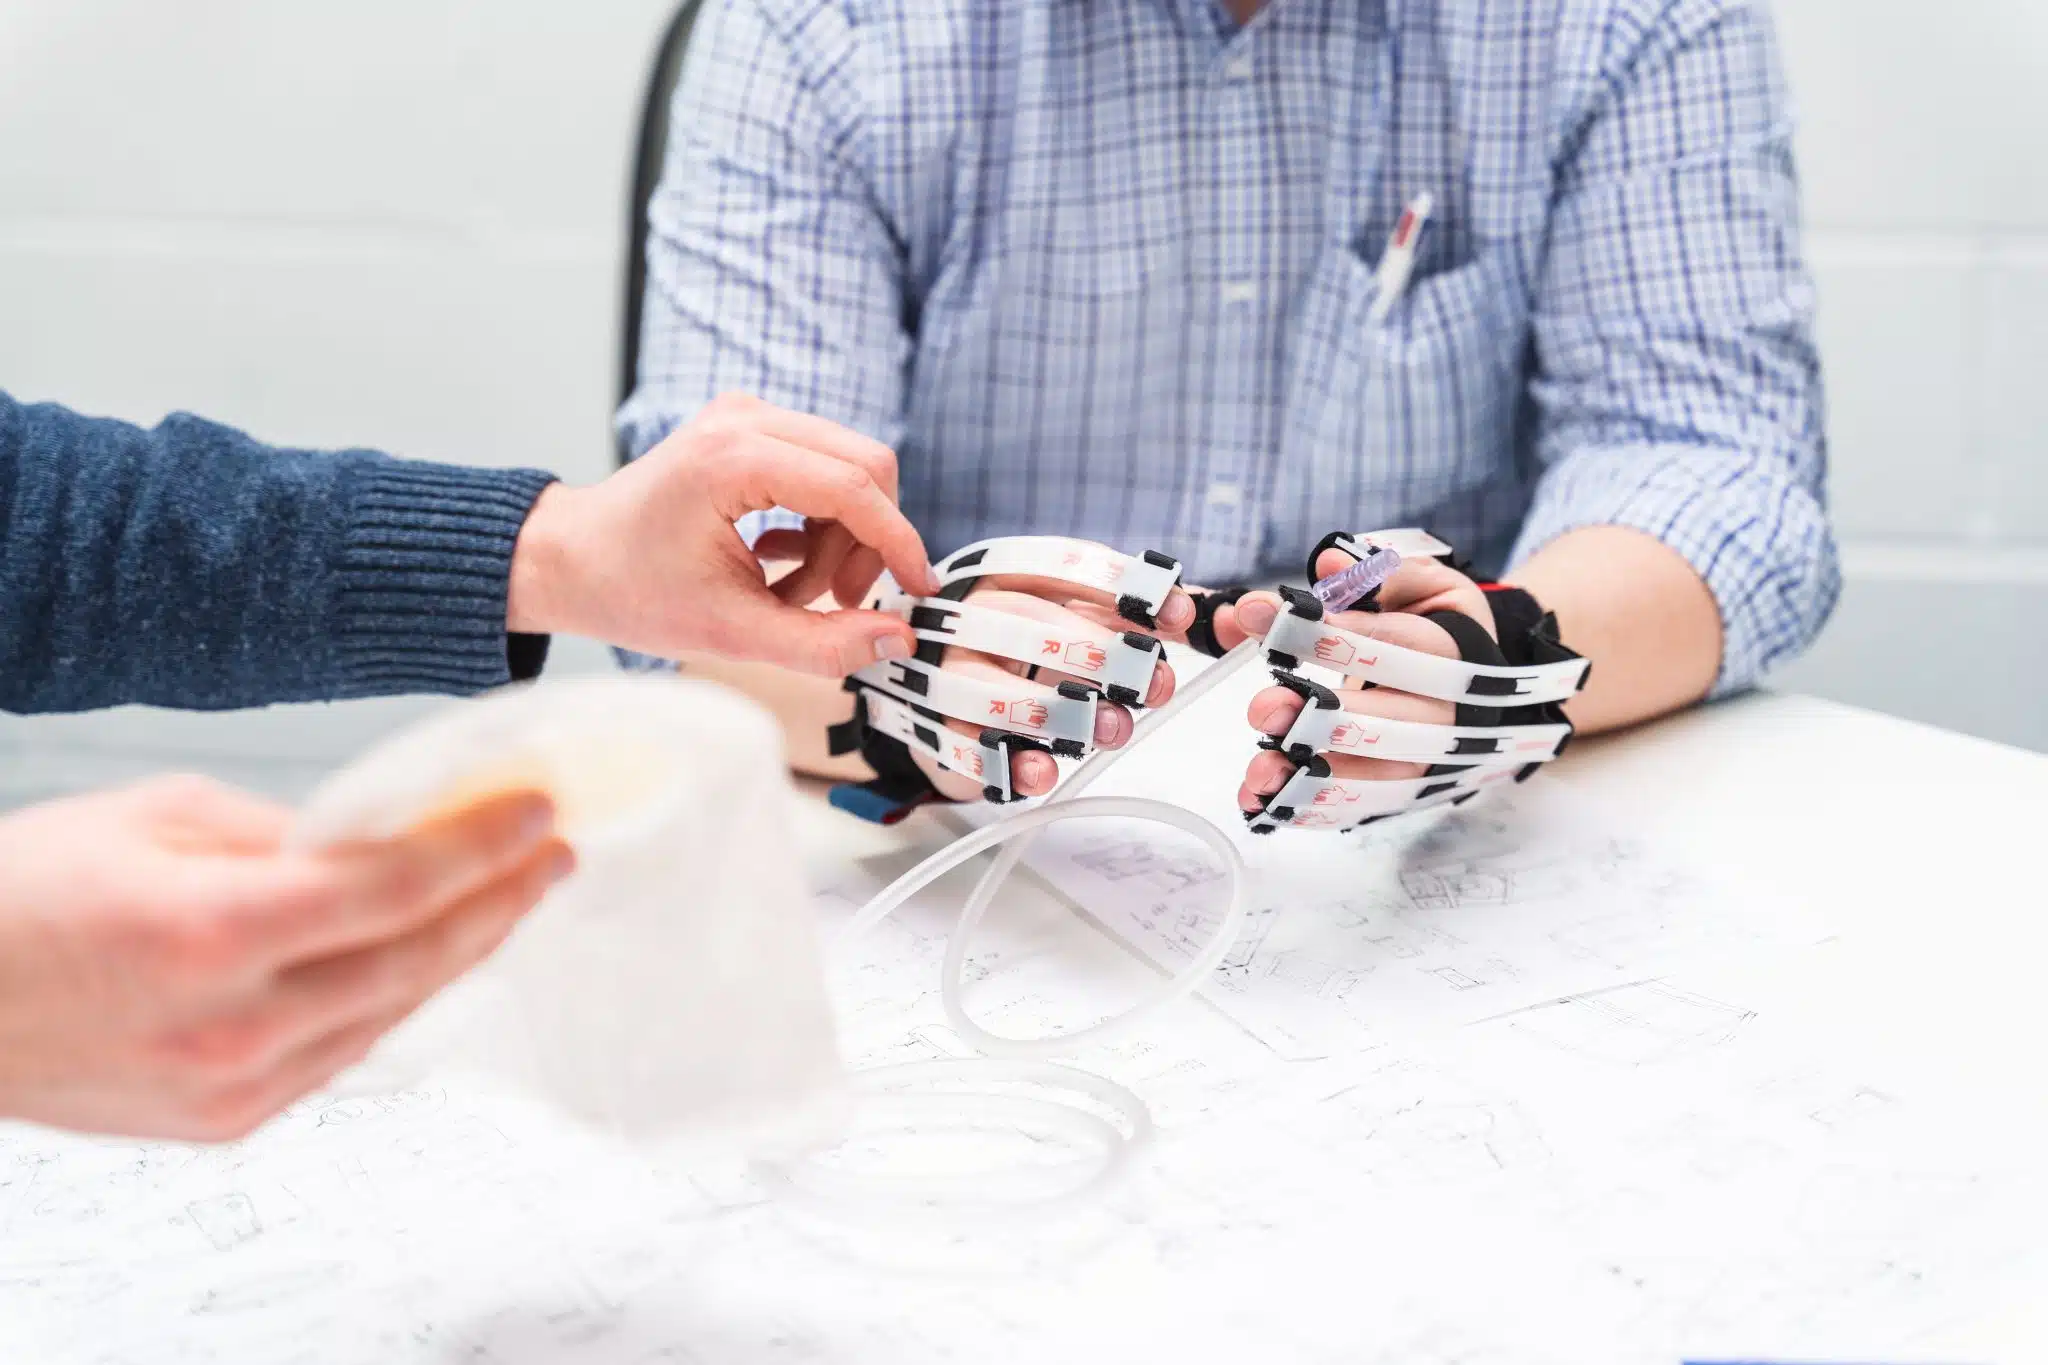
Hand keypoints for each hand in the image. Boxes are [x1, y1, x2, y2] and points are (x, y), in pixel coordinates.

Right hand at [0, 775, 571, 1141]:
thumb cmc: (20, 896)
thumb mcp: (152, 815)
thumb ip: (283, 830)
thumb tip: (383, 832)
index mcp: (213, 929)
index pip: (396, 886)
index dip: (481, 848)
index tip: (536, 815)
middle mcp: (233, 1022)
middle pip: (417, 959)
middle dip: (500, 901)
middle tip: (553, 856)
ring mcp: (232, 1084)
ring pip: (392, 1013)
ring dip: (462, 953)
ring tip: (508, 899)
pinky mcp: (225, 1120)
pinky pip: (343, 1053)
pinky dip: (395, 1000)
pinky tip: (429, 957)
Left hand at [507, 393, 940, 677]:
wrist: (569, 560)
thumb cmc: (630, 591)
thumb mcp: (730, 633)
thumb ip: (822, 642)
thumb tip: (897, 640)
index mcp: (731, 459)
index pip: (854, 488)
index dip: (898, 543)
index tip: (920, 591)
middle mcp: (744, 419)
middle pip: (865, 466)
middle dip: (867, 543)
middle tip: (838, 603)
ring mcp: (746, 415)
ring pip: (848, 469)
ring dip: (839, 539)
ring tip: (792, 592)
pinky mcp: (749, 428)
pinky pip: (821, 469)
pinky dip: (818, 523)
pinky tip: (778, 564)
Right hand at [910, 552, 1198, 801]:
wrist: (931, 684)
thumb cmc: (1017, 648)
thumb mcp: (1067, 614)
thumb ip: (1127, 611)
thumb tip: (1197, 609)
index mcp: (1002, 573)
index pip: (1060, 565)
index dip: (1122, 586)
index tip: (1176, 615)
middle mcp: (964, 614)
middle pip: (1027, 623)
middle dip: (1098, 653)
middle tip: (1151, 683)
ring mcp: (940, 671)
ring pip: (988, 688)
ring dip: (1056, 713)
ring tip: (1112, 729)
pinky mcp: (930, 728)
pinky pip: (962, 746)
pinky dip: (1004, 763)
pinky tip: (1043, 772)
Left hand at [1220, 547, 1494, 812]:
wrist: (1483, 685)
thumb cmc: (1440, 626)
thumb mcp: (1426, 585)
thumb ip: (1377, 573)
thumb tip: (1329, 563)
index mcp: (1457, 653)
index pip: (1396, 645)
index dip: (1334, 636)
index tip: (1269, 620)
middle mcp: (1450, 714)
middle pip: (1389, 722)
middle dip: (1322, 718)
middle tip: (1261, 708)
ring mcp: (1431, 761)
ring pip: (1376, 777)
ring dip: (1313, 779)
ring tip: (1259, 771)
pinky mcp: (1408, 792)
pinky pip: (1362, 808)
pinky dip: (1313, 811)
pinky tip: (1266, 804)